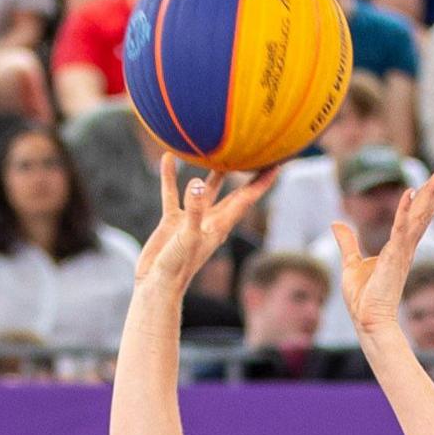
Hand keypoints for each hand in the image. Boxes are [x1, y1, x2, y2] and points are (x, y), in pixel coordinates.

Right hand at [135, 164, 275, 291]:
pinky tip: (167, 158)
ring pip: (206, 189)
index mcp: (220, 224)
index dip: (262, 181)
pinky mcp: (173, 221)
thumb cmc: (176, 267)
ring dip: (212, 172)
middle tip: (257, 152)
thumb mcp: (187, 237)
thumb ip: (194, 210)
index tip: (276, 161)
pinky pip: (172, 193)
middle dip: (247, 175)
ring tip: (217, 149)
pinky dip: (171, 176)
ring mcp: (192, 219)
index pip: (246, 198)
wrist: (157, 285)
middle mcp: (210, 220)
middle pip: (234, 192)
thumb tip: (197, 182)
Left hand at [331, 170, 433, 340]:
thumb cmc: (362, 297)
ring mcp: (402, 251)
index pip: (416, 217)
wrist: (367, 320)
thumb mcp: (350, 261)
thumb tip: (336, 223)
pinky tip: (410, 192)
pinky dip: (404, 211)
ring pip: (419, 216)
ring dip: (430, 194)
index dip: (425, 198)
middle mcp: (406, 247)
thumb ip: (347, 241)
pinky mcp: (394, 257)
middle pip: (424, 212)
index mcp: (399, 247)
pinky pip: (401, 229)